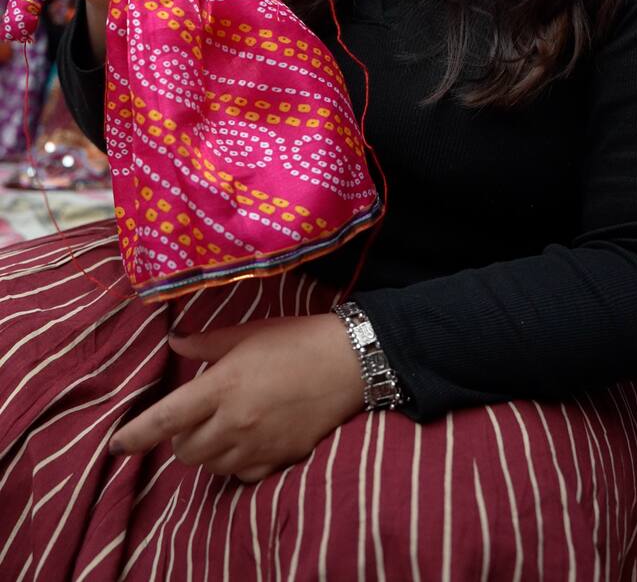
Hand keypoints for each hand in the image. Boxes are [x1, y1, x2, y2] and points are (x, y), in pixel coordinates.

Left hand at [109, 314, 365, 479]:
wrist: (348, 362)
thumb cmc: (294, 339)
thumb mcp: (246, 333)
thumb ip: (206, 344)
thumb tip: (174, 342)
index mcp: (221, 387)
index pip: (165, 420)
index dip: (135, 436)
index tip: (116, 445)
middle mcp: (234, 422)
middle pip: (185, 451)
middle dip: (180, 438)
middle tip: (194, 416)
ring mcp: (256, 445)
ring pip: (210, 466)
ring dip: (206, 451)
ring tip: (221, 426)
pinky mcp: (278, 459)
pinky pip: (240, 474)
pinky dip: (234, 463)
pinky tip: (244, 441)